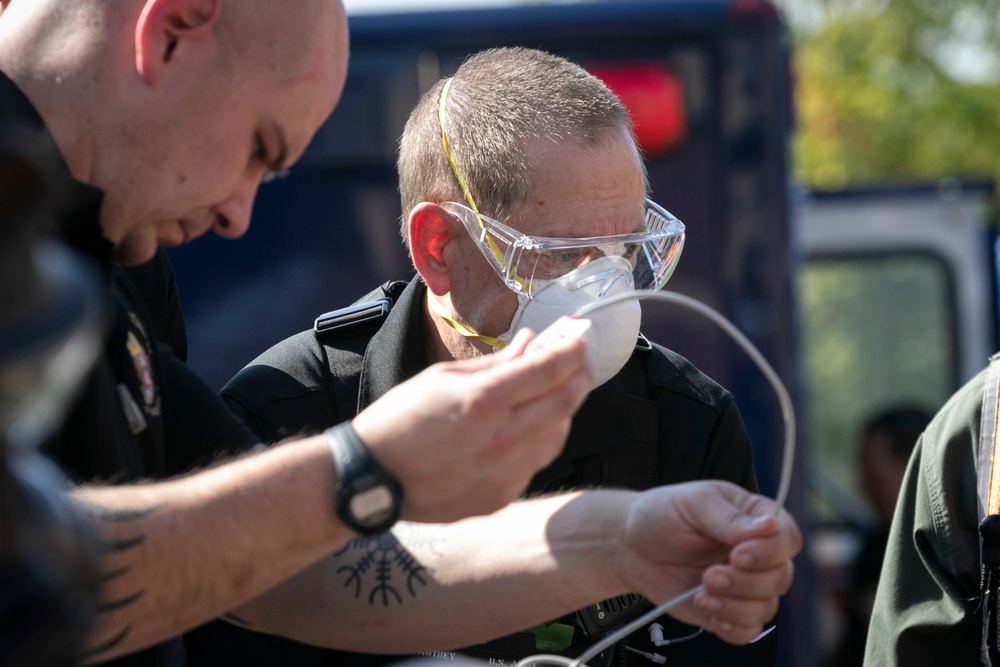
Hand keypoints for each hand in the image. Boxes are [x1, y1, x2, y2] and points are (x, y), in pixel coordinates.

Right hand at [352, 329, 590, 521]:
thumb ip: (495, 363)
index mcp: (483, 400)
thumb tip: (531, 344)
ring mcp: (504, 473)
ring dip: (563, 410)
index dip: (571, 351)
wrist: (372, 478)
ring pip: (558, 436)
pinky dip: (540, 439)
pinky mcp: (501, 496)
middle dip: (579, 376)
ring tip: (555, 392)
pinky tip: (527, 427)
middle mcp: (501, 438)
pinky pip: (536, 463)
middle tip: (579, 362)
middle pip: (565, 403)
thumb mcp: (443, 377)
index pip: (549, 370)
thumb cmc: (401, 419)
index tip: (579, 340)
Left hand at [618, 481, 800, 643]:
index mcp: (754, 519)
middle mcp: (756, 554)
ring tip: (701, 590)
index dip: (770, 551)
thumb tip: (768, 527)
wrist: (632, 546)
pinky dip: (730, 625)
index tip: (738, 553)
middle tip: (710, 574)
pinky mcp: (728, 610)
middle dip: (745, 582)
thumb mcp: (693, 503)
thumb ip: (729, 518)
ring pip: (766, 607)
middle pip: (781, 577)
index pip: (787, 538)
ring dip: (734, 605)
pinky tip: (707, 609)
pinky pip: (748, 631)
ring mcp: (744, 584)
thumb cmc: (662, 515)